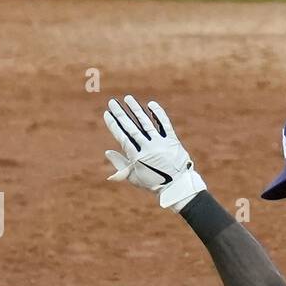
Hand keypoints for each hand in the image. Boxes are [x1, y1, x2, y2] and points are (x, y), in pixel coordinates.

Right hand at [103, 95, 206, 209]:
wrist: (177, 187)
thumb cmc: (153, 184)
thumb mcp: (134, 177)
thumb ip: (121, 164)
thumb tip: (107, 152)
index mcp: (137, 158)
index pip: (123, 137)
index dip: (114, 125)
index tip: (107, 114)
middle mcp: (148, 148)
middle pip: (132, 128)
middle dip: (121, 114)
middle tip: (112, 102)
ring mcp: (161, 143)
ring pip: (146, 123)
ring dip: (136, 110)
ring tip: (128, 98)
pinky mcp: (173, 141)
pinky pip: (165, 125)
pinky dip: (158, 114)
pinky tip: (150, 104)